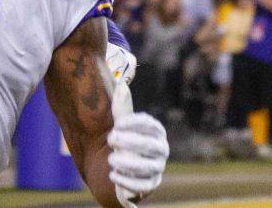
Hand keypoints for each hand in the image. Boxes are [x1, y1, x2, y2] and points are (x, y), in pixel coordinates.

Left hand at [109, 80, 168, 205]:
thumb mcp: (122, 125)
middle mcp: (160, 149)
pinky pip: (143, 185)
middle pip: (149, 145)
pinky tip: (113, 175)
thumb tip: (122, 84)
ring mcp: (157, 167)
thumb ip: (122, 107)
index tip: (117, 125)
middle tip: (111, 139)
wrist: (121, 166)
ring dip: (127, 163)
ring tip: (111, 159)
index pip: (149, 125)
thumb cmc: (124, 140)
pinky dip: (128, 182)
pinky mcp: (150, 184)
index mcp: (156, 131)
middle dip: (129, 142)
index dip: (134, 124)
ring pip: (147, 167)